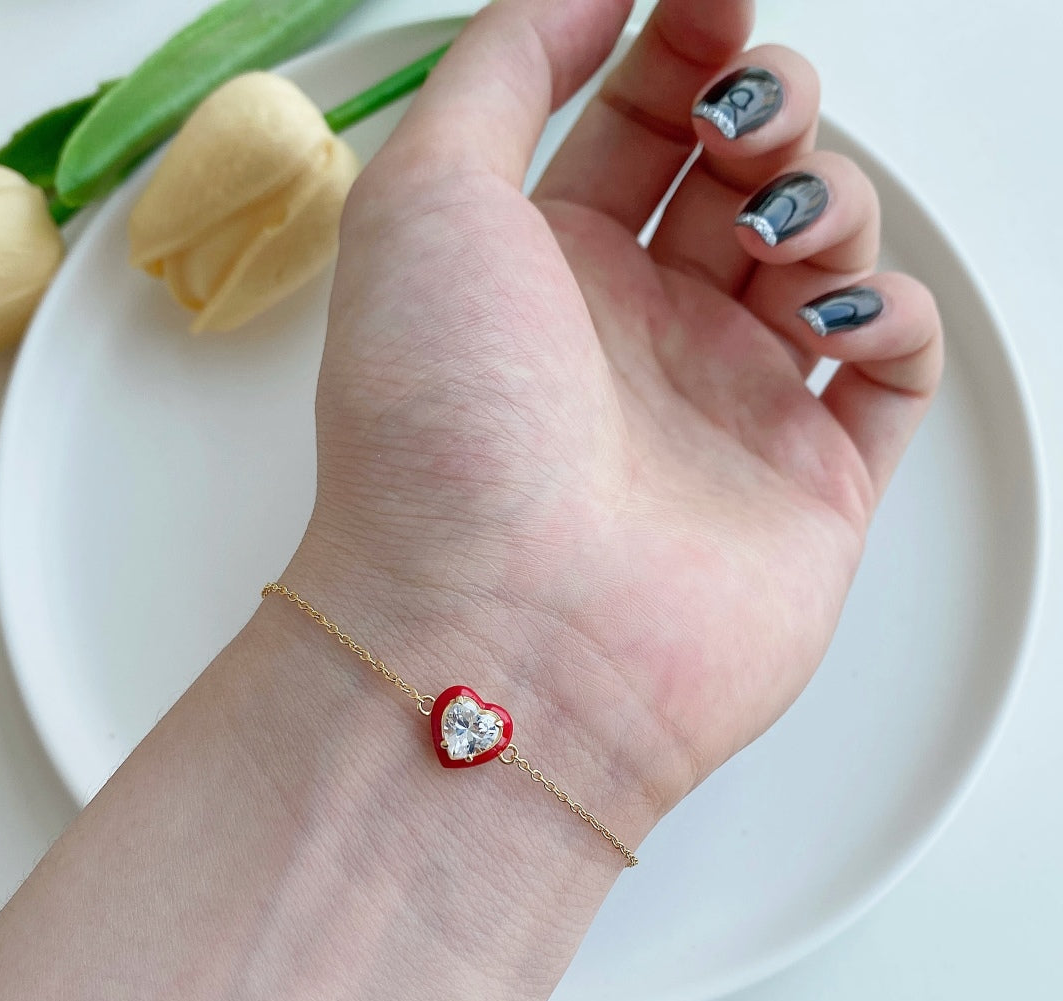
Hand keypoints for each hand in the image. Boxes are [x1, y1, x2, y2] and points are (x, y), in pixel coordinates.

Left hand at [286, 0, 941, 833]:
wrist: (498, 630)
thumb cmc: (438, 433)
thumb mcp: (423, 201)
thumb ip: (500, 72)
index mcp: (543, 275)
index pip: (636, 128)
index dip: (684, 47)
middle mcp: (635, 340)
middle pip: (739, 180)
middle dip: (767, 110)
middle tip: (750, 113)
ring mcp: (725, 410)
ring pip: (823, 257)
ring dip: (825, 201)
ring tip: (771, 224)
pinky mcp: (808, 485)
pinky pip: (888, 368)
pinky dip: (886, 313)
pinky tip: (825, 314)